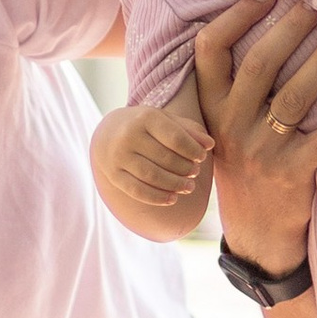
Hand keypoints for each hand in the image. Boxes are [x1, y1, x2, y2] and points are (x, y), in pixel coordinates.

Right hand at [103, 99, 214, 213]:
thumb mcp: (165, 120)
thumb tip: (209, 144)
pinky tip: (172, 199)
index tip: (202, 157)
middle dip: (185, 169)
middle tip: (195, 173)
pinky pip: (137, 190)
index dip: (193, 150)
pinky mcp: (113, 174)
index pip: (175, 138)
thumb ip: (189, 130)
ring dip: (175, 185)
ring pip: (152, 176)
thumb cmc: (145, 126)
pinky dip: (157, 197)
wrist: (107, 132)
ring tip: (189, 187)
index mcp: (145, 118)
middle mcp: (128, 136)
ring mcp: (118, 156)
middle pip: (165, 159)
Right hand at [194, 0, 316, 272]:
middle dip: (290, 28)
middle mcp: (231, 126)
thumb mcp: (222, 128)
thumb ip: (232, 88)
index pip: (210, 51)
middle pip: (259, 64)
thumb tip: (263, 24)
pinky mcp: (293, 175)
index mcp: (211, 110)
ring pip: (293, 96)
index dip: (235, 17)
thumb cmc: (244, 168)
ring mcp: (262, 152)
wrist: (255, 235)